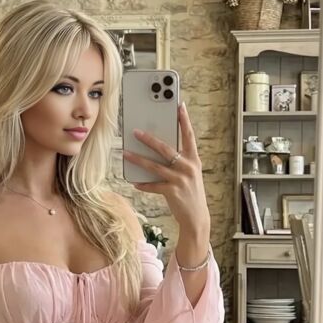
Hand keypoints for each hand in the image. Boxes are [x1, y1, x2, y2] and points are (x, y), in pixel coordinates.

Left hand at [123, 101, 209, 230]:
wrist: (196, 216)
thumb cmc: (190, 192)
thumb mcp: (189, 173)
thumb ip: (178, 161)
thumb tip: (158, 149)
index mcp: (193, 159)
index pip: (189, 135)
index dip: (184, 120)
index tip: (179, 105)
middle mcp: (188, 167)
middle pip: (166, 149)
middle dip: (149, 139)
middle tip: (135, 131)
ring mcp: (181, 180)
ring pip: (155, 166)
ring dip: (138, 159)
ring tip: (126, 153)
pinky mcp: (173, 192)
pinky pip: (153, 185)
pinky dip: (143, 184)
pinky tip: (135, 182)